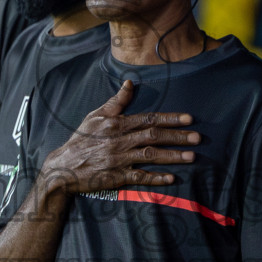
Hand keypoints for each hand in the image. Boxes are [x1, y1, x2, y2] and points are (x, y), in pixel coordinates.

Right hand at [38, 80, 198, 197]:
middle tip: (197, 138)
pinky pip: (140, 178)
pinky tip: (172, 179)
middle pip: (153, 136)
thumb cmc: (81, 140)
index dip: (170, 118)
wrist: (63, 167)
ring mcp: (119, 160)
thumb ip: (116, 101)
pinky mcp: (116, 177)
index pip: (148, 119)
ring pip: (150, 156)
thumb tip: (130, 83)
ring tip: (192, 157)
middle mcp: (120, 141)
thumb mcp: (95, 116)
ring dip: (172, 156)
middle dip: (177, 137)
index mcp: (116, 124)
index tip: (189, 119)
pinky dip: (156, 178)